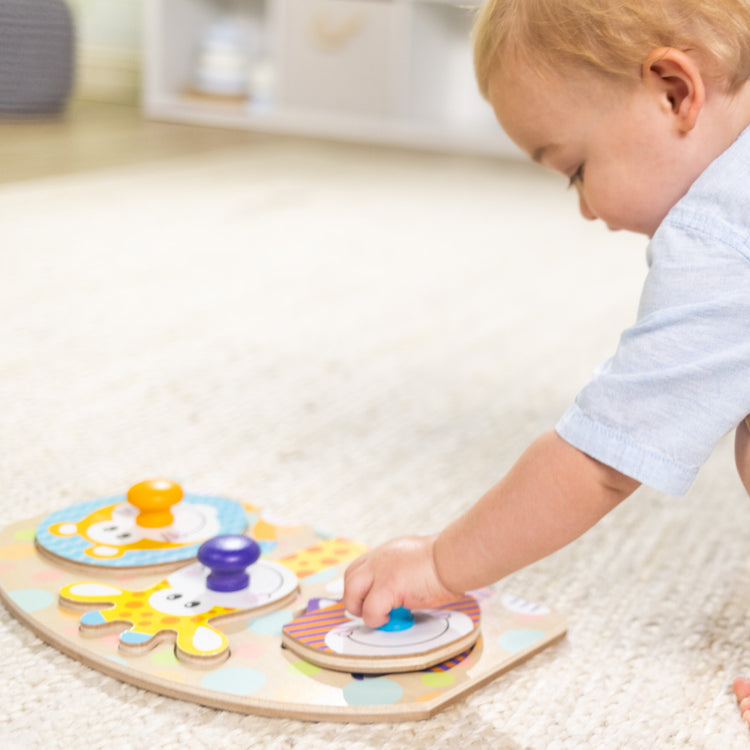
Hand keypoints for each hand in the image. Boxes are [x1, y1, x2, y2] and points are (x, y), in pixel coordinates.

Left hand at [342, 534, 462, 627]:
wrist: (453, 557)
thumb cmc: (446, 561)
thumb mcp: (417, 559)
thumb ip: (403, 571)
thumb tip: (403, 592)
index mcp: (387, 552)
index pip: (359, 567)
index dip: (359, 587)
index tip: (366, 599)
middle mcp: (379, 559)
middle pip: (349, 579)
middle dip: (354, 599)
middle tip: (368, 611)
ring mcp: (381, 571)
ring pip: (352, 594)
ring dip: (362, 610)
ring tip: (379, 617)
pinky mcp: (387, 586)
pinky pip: (370, 610)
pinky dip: (377, 619)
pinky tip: (391, 619)